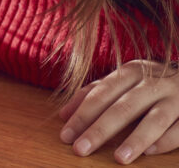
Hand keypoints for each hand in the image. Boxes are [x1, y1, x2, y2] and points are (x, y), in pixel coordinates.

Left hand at [59, 59, 178, 163]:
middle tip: (81, 149)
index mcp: (131, 72)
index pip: (100, 95)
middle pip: (122, 108)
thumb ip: (94, 94)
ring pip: (154, 120)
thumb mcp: (123, 81)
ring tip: (118, 158)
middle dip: (99, 130)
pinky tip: (149, 152)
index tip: (66, 135)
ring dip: (135, 139)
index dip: (82, 115)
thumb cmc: (151, 82)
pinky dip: (165, 141)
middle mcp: (153, 83)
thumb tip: (63, 114)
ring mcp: (176, 98)